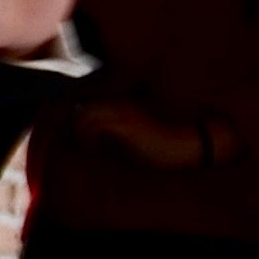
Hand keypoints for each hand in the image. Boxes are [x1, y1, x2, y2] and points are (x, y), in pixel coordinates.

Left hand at [74, 99, 202, 168]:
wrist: (183, 147)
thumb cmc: (158, 149)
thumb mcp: (129, 140)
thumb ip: (109, 137)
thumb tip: (85, 144)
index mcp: (121, 107)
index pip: (87, 106)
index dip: (78, 123)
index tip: (82, 142)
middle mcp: (119, 106)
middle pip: (82, 108)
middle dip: (75, 128)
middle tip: (83, 146)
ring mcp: (123, 114)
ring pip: (84, 115)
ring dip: (81, 133)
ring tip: (89, 149)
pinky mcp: (126, 126)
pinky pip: (95, 127)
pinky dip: (89, 140)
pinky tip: (96, 151)